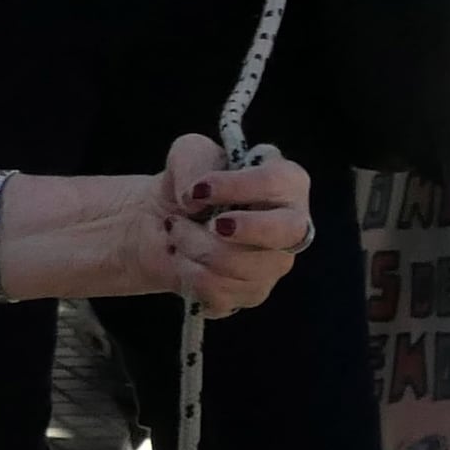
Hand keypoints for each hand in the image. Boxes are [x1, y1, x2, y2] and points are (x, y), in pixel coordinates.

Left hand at [160, 134, 310, 315]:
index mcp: (285, 184)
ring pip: (241, 265)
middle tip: (213, 224)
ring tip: (175, 229)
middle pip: (288, 232)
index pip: (280, 182)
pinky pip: (220, 292)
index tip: (199, 190)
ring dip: (193, 245)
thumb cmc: (189, 184)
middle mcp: (288, 227)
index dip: (239, 186)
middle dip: (247, 228)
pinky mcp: (249, 295)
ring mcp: (272, 266)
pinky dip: (187, 271)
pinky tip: (181, 257)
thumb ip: (194, 160)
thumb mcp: (187, 154)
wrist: (161, 223)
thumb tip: (195, 199)